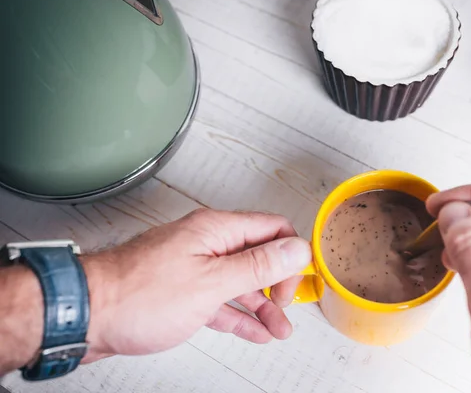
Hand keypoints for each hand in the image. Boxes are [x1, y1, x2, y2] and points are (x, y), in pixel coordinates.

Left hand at [81, 209, 310, 361]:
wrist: (86, 314)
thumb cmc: (137, 294)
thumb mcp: (210, 282)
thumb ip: (257, 265)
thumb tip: (295, 249)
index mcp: (216, 230)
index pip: (271, 229)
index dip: (291, 254)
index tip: (297, 282)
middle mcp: (206, 243)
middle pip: (257, 256)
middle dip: (278, 283)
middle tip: (286, 308)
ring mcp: (193, 267)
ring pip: (239, 282)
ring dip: (261, 305)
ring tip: (278, 328)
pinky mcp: (181, 291)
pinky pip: (220, 300)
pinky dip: (238, 315)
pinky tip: (252, 329)